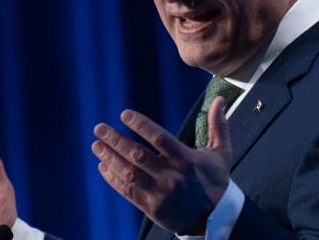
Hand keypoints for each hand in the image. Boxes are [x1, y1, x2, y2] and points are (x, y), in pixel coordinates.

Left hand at [91, 96, 231, 234]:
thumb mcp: (222, 153)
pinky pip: (128, 192)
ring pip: (129, 174)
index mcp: (186, 160)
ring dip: (110, 158)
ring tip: (96, 146)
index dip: (141, 125)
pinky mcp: (151, 208)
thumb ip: (218, 125)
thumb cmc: (216, 181)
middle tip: (99, 128)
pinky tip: (103, 166)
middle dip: (116, 140)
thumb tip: (220, 99)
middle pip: (138, 155)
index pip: (159, 139)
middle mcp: (171, 176)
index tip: (124, 114)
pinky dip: (113, 179)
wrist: (215, 219)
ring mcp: (160, 193)